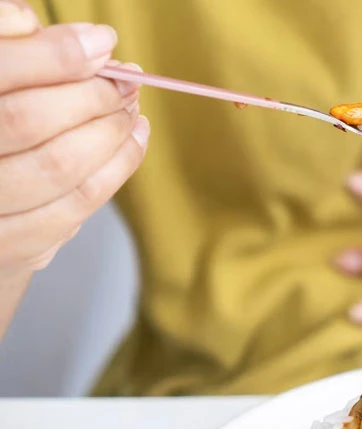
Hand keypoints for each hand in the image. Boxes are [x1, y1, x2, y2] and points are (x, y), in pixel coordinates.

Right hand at [0, 1, 149, 274]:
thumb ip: (6, 46)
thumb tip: (49, 29)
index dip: (54, 55)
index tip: (103, 41)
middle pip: (27, 121)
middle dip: (91, 95)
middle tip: (126, 78)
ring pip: (58, 168)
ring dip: (111, 132)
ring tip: (131, 106)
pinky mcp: (8, 249)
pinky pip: (74, 209)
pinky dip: (117, 168)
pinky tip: (132, 139)